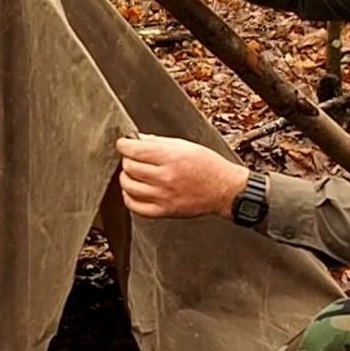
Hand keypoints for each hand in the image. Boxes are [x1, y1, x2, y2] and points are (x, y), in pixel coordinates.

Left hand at [116, 134, 249, 219]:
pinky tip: (133, 191)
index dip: (124, 145)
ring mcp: (164, 196)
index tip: (124, 144)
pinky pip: (136, 206)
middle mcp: (166, 177)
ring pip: (129, 186)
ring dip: (126, 177)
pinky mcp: (164, 211)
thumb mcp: (187, 146)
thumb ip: (160, 142)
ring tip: (133, 173)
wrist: (225, 190)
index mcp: (172, 158)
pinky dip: (129, 197)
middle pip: (129, 167)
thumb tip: (139, 139)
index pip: (134, 150)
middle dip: (127, 159)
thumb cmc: (210, 167)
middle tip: (133, 158)